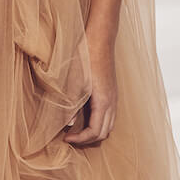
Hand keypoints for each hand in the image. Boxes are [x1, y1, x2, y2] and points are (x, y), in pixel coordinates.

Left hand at [65, 31, 117, 145]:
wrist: (99, 39)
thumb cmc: (85, 57)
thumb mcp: (73, 81)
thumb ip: (71, 104)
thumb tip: (69, 124)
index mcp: (103, 102)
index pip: (95, 132)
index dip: (80, 139)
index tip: (65, 139)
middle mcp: (112, 102)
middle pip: (104, 133)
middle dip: (87, 140)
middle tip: (70, 138)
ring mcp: (113, 97)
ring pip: (109, 125)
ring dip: (94, 132)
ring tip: (76, 131)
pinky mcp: (111, 92)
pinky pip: (109, 116)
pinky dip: (98, 123)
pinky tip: (83, 117)